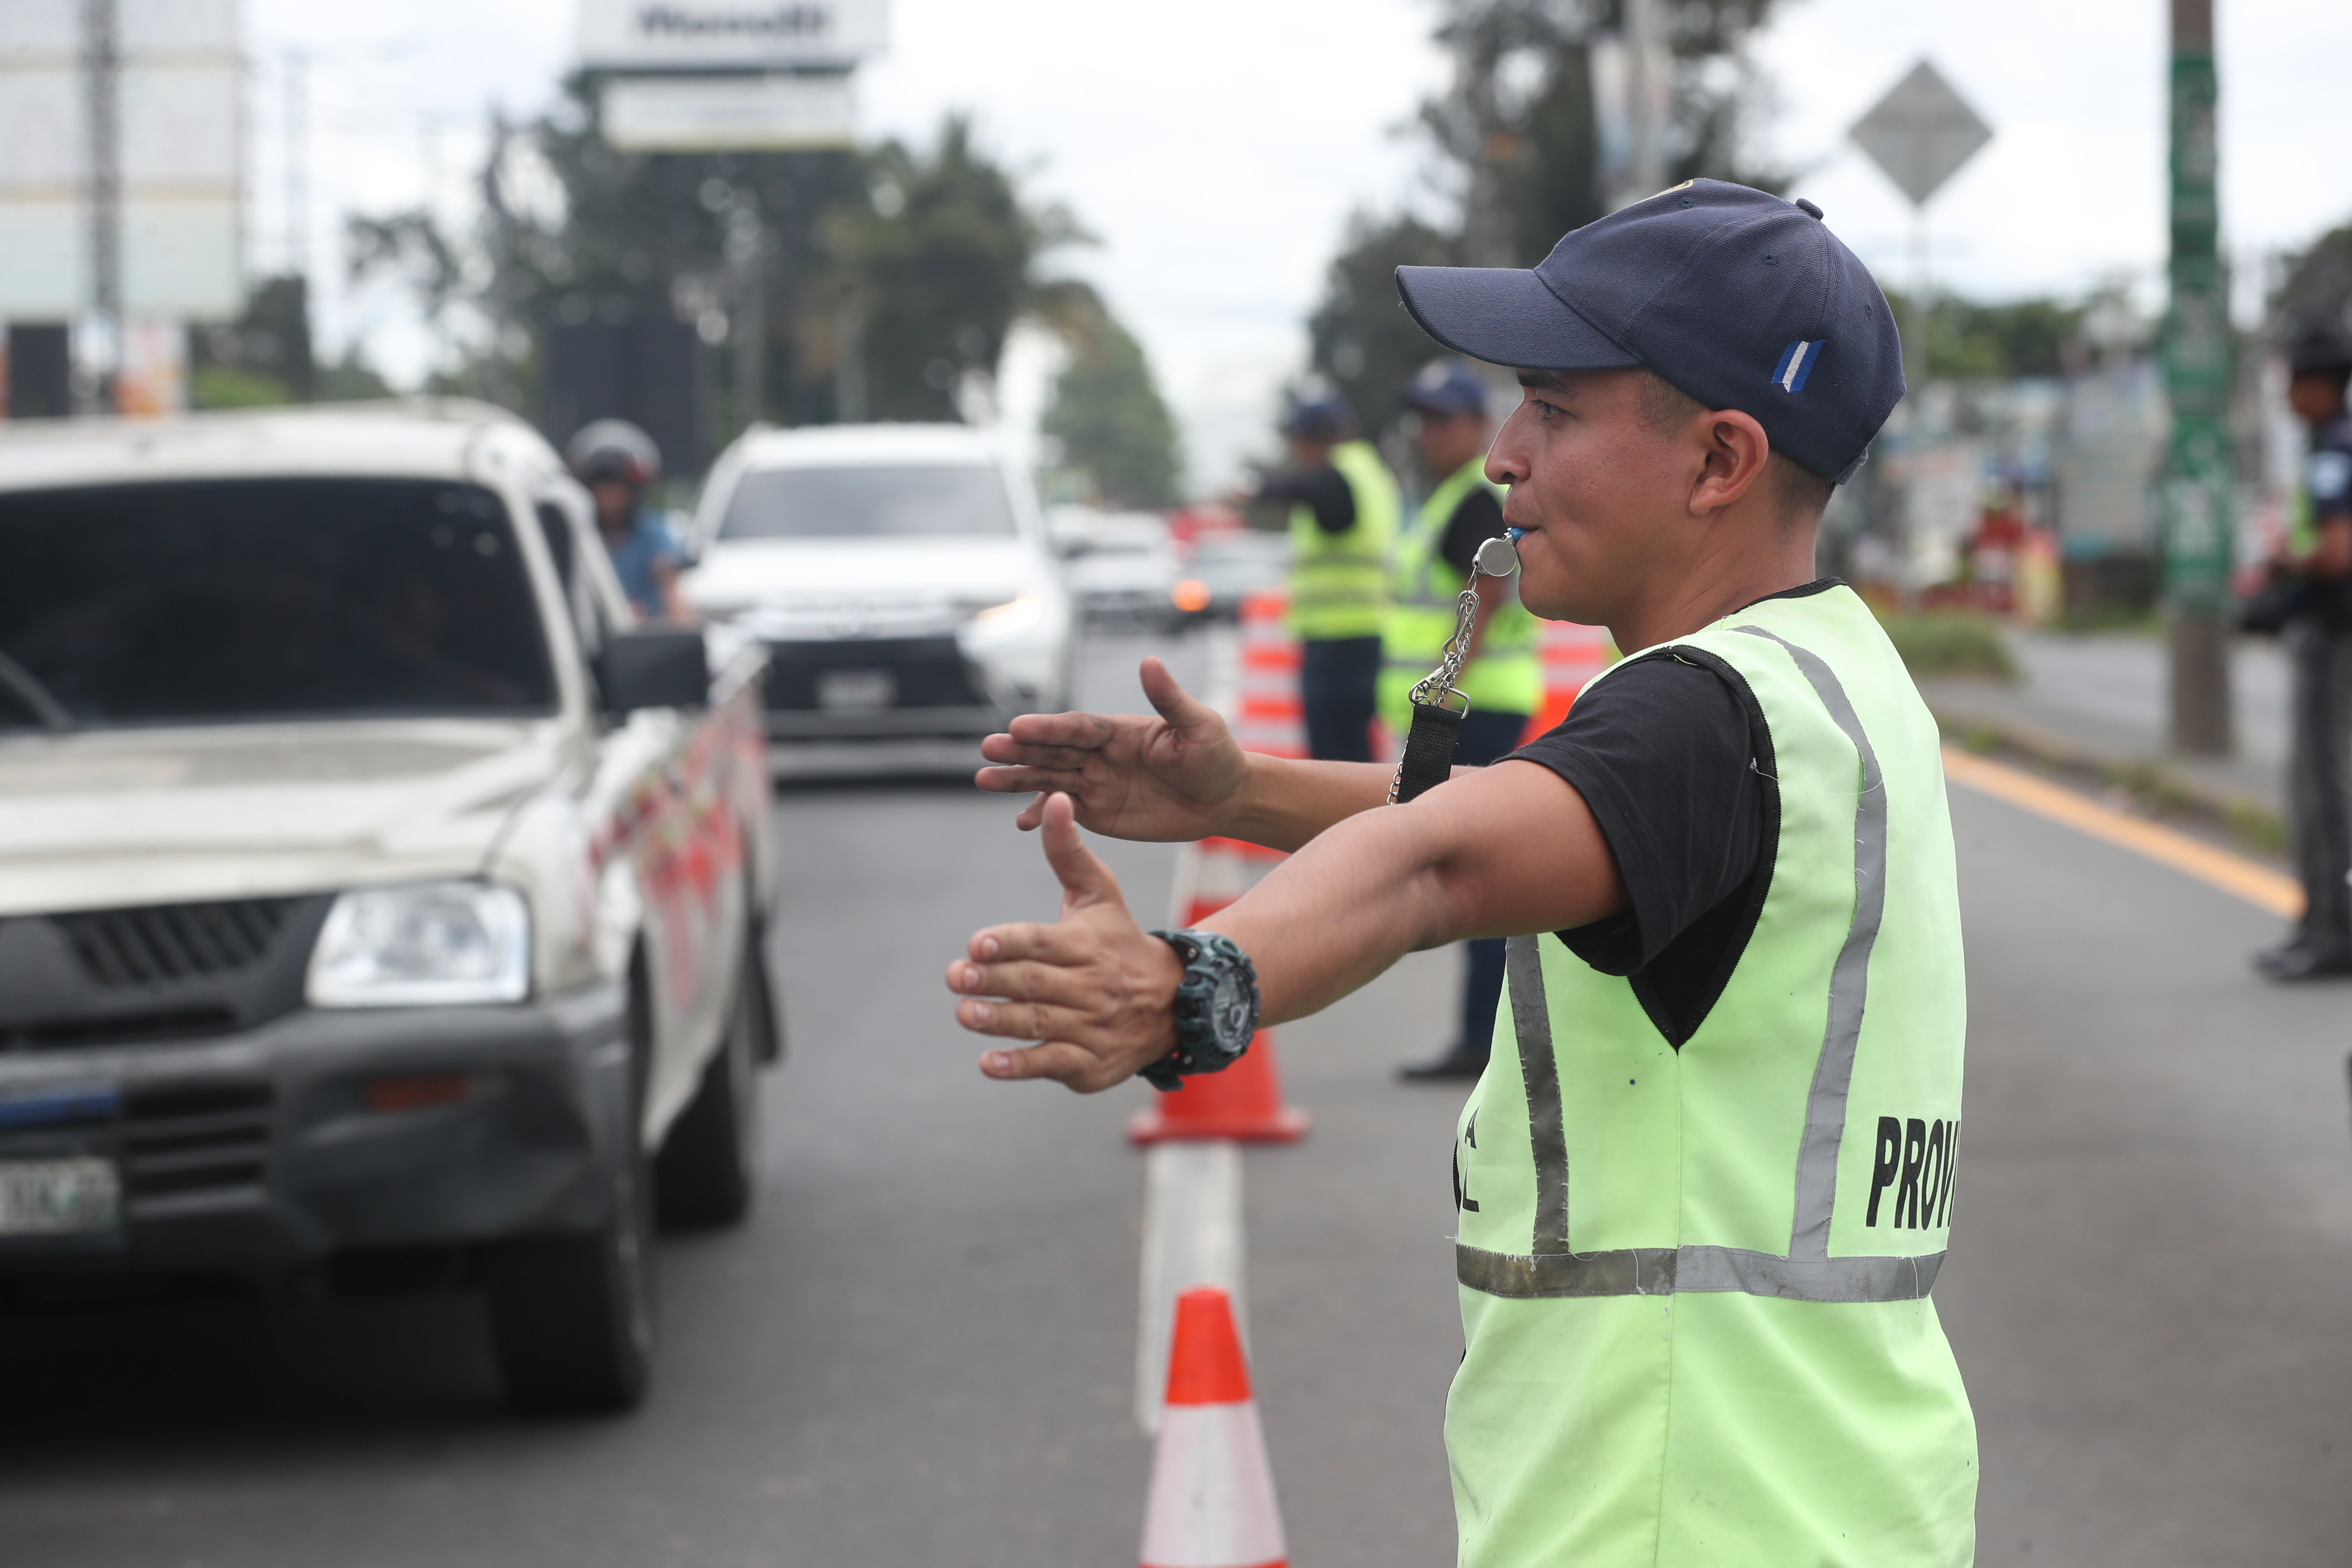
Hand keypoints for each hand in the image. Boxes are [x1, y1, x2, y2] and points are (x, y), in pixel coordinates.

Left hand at [946, 793, 1182, 1090]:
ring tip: (965, 1013)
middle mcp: (1090, 985)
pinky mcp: (1090, 1063)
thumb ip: (1067, 851)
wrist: (1175, 1002)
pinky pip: (1052, 1063)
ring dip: (999, 1020)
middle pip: (1035, 983)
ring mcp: (1091, 1026)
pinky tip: (988, 1062)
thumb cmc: (1120, 941)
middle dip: (993, 980)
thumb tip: (1055, 798)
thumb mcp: (1099, 894)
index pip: (1042, 942)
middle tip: (955, 977)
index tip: (976, 944)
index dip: (1010, 943)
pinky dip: (1020, 1065)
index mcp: (1086, 944)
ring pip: (1039, 1023)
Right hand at [974, 657, 1248, 839]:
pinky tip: (1020, 821)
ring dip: (1017, 780)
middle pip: (1053, 751)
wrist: (1226, 799)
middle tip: (987, 749)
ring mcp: (1096, 782)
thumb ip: (1169, 699)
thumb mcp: (1199, 725)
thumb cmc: (1217, 756)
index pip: (1077, 728)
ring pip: (1049, 779)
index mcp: (1119, 730)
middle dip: (1021, 751)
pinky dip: (1041, 815)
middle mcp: (1100, 753)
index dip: (1049, 728)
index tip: (1018, 727)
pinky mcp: (1099, 812)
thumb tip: (1149, 661)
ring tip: (984, 778)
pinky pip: (1064, 812)